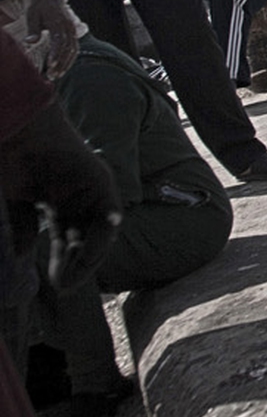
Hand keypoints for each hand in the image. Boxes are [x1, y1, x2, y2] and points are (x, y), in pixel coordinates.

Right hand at [0, 103, 121, 290]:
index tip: (55, 285)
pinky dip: (102, 235)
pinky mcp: (100, 181)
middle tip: (64, 287)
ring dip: (89, 257)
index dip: (61, 262)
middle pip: (84, 238)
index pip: (65, 238)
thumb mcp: (13, 202)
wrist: (16, 129)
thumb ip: (23, 226)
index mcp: (56, 199)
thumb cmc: (8, 159)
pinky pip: (108, 215)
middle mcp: (78, 195)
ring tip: (72, 277)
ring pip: (99, 231)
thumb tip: (24, 255)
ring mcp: (91, 188)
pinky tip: (87, 254)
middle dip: (75, 264)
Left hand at [23, 0, 77, 79]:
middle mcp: (68, 27)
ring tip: (57, 75)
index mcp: (59, 22)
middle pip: (68, 48)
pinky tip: (62, 67)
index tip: (50, 66)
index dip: (56, 55)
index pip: (60, 41)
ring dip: (66, 63)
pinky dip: (70, 59)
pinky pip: (74, 48)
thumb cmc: (38, 6)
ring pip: (73, 50)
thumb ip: (33, 29)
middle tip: (52, 77)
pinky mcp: (72, 32)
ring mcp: (72, 30)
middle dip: (61, 64)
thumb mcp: (31, 15)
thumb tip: (29, 42)